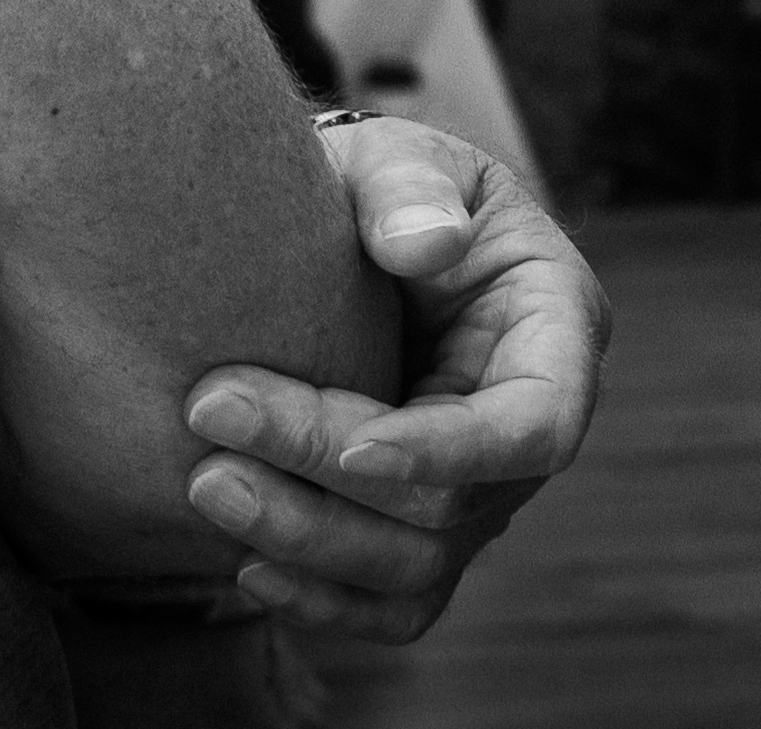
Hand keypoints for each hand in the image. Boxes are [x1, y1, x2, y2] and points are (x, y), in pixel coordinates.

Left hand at [174, 113, 609, 640]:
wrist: (341, 228)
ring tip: (204, 481)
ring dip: (306, 539)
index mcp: (556, 326)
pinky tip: (248, 566)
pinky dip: (326, 600)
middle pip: (453, 504)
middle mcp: (532, 421)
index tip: (352, 445)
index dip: (450, 452)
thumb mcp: (400, 157)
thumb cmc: (380, 184)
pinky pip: (394, 602)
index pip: (535, 424)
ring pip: (415, 566)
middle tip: (209, 412)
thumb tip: (426, 245)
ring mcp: (481, 486)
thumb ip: (411, 188)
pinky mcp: (426, 529)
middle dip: (328, 473)